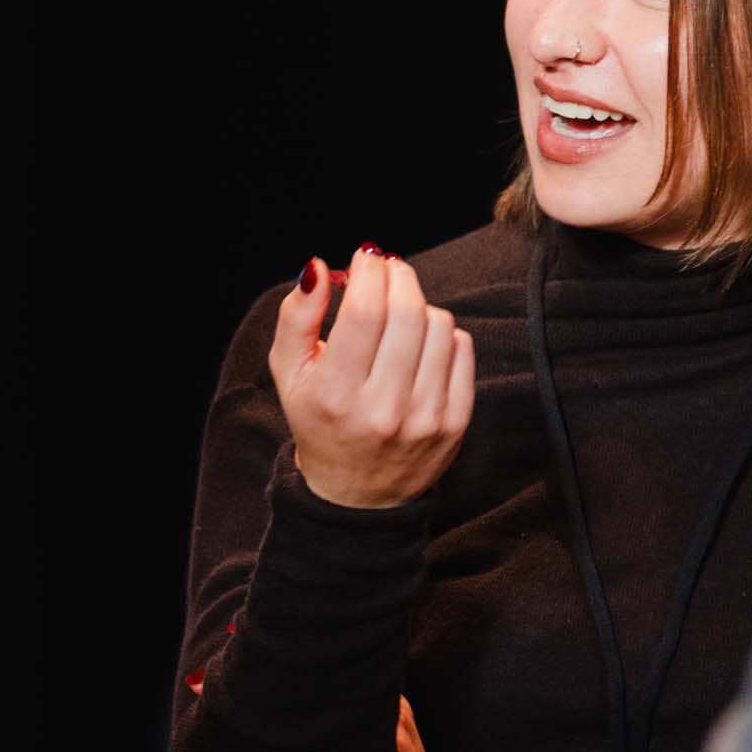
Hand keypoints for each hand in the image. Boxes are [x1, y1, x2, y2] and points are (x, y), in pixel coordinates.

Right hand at [270, 247, 475, 509]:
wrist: (358, 493)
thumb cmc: (320, 420)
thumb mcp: (289, 373)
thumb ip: (296, 316)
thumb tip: (319, 267)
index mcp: (336, 394)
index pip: (364, 313)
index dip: (369, 272)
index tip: (366, 258)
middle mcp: (383, 409)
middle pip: (406, 312)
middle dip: (398, 276)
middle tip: (387, 270)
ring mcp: (425, 417)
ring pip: (439, 324)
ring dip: (419, 306)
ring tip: (400, 316)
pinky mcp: (456, 423)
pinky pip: (461, 349)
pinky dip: (442, 335)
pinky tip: (420, 345)